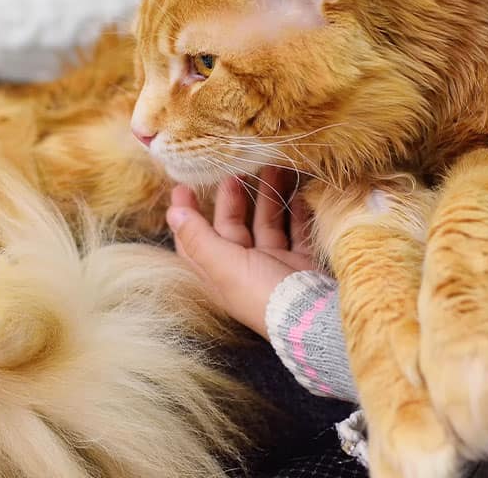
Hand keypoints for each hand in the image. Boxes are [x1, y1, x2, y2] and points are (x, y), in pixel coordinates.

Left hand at [167, 168, 317, 338]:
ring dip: (268, 197)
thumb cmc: (263, 293)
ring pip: (266, 224)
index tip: (184, 186)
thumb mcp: (223, 265)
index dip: (187, 214)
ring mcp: (274, 266)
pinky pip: (297, 233)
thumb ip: (198, 238)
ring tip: (273, 167)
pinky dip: (298, 213)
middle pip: (232, 227)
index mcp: (219, 273)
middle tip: (235, 170)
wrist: (314, 319)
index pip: (195, 239)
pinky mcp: (301, 265)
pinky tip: (299, 192)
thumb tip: (172, 213)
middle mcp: (244, 269)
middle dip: (232, 198)